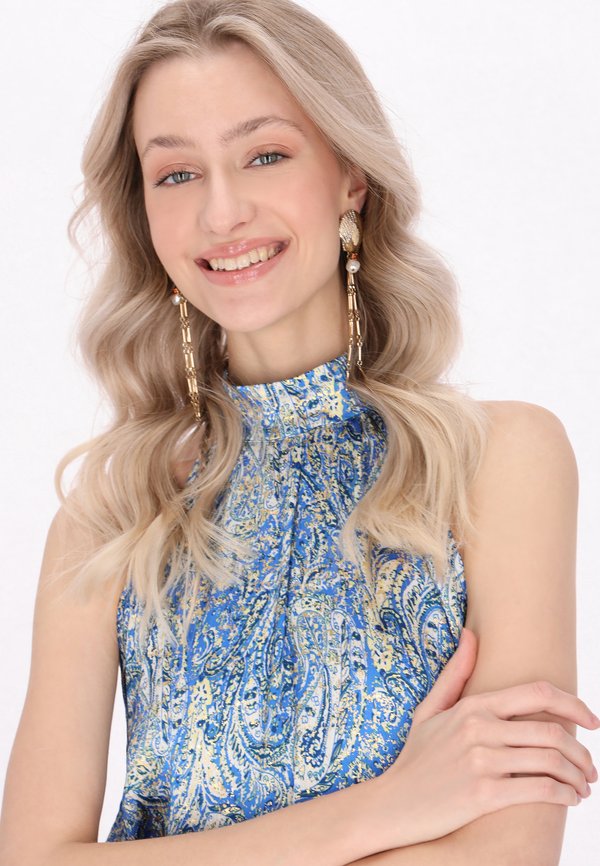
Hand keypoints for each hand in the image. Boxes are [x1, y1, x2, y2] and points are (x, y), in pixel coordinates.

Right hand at [371, 628, 599, 848]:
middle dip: (582, 752)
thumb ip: (455, 673)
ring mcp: (482, 760)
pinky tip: (569, 799)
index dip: (574, 705)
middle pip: (552, 732)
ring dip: (578, 776)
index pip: (538, 694)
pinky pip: (540, 790)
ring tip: (583, 787)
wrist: (391, 804)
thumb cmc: (414, 758)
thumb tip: (471, 634)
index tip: (592, 721)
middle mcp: (480, 728)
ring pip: (552, 762)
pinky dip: (564, 795)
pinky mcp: (484, 794)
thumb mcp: (429, 710)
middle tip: (591, 768)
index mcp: (473, 706)